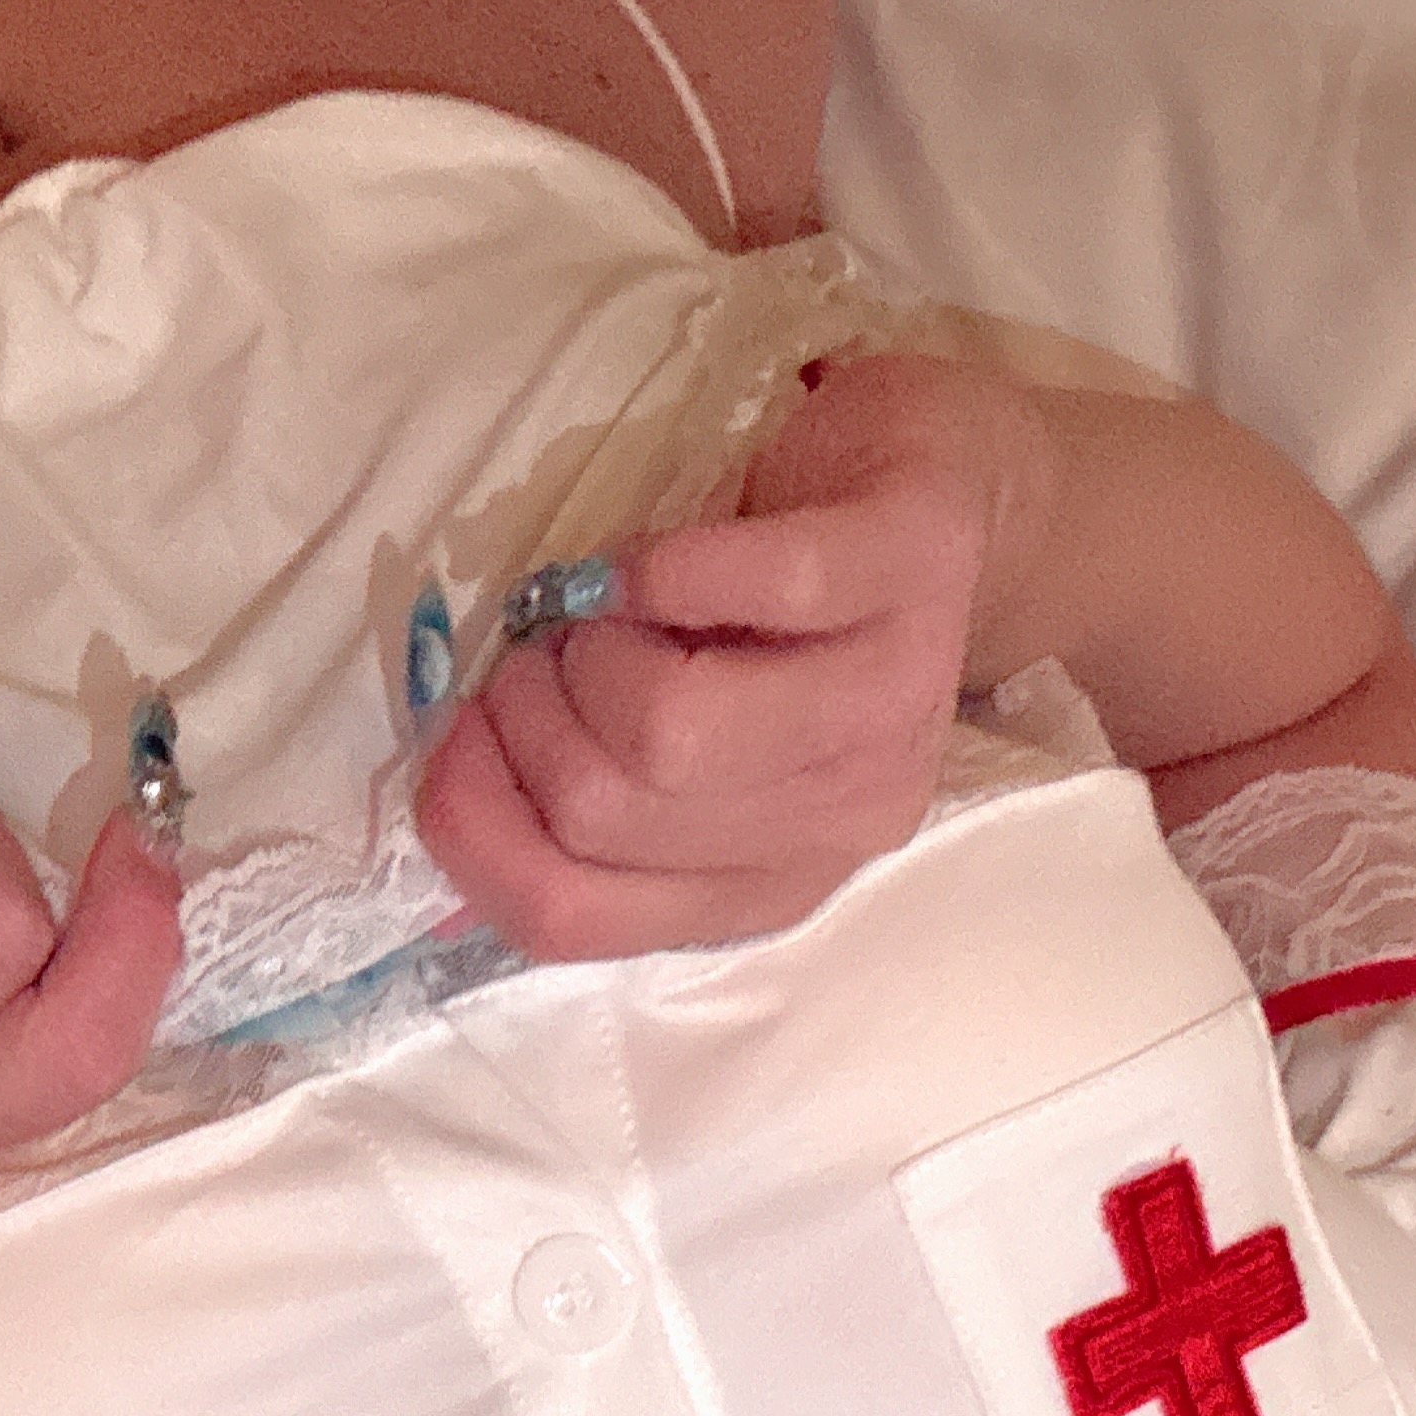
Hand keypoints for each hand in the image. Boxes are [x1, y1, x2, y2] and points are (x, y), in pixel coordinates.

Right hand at [415, 350, 1049, 960]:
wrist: (964, 497)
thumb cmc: (790, 624)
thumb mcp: (694, 734)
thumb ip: (598, 789)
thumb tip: (451, 795)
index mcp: (764, 884)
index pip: (567, 917)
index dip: (473, 826)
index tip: (461, 739)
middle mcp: (836, 824)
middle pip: (600, 814)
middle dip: (527, 715)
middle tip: (548, 652)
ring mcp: (886, 703)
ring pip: (665, 732)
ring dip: (589, 649)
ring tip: (603, 611)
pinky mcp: (908, 566)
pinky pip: (753, 585)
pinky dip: (660, 566)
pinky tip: (650, 563)